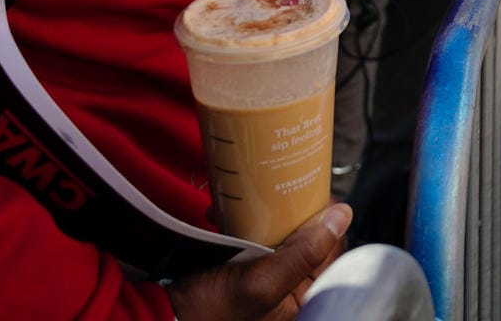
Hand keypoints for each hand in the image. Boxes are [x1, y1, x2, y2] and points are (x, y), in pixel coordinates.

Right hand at [165, 203, 349, 320]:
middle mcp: (288, 293)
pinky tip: (224, 215)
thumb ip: (303, 254)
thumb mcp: (260, 282)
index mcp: (302, 301)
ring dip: (266, 215)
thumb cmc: (207, 309)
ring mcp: (264, 279)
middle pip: (309, 241)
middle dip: (293, 214)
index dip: (328, 220)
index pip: (332, 253)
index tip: (313, 192)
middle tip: (278, 193)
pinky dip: (243, 223)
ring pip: (282, 235)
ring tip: (246, 204)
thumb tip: (342, 216)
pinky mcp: (241, 268)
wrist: (159, 312)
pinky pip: (254, 239)